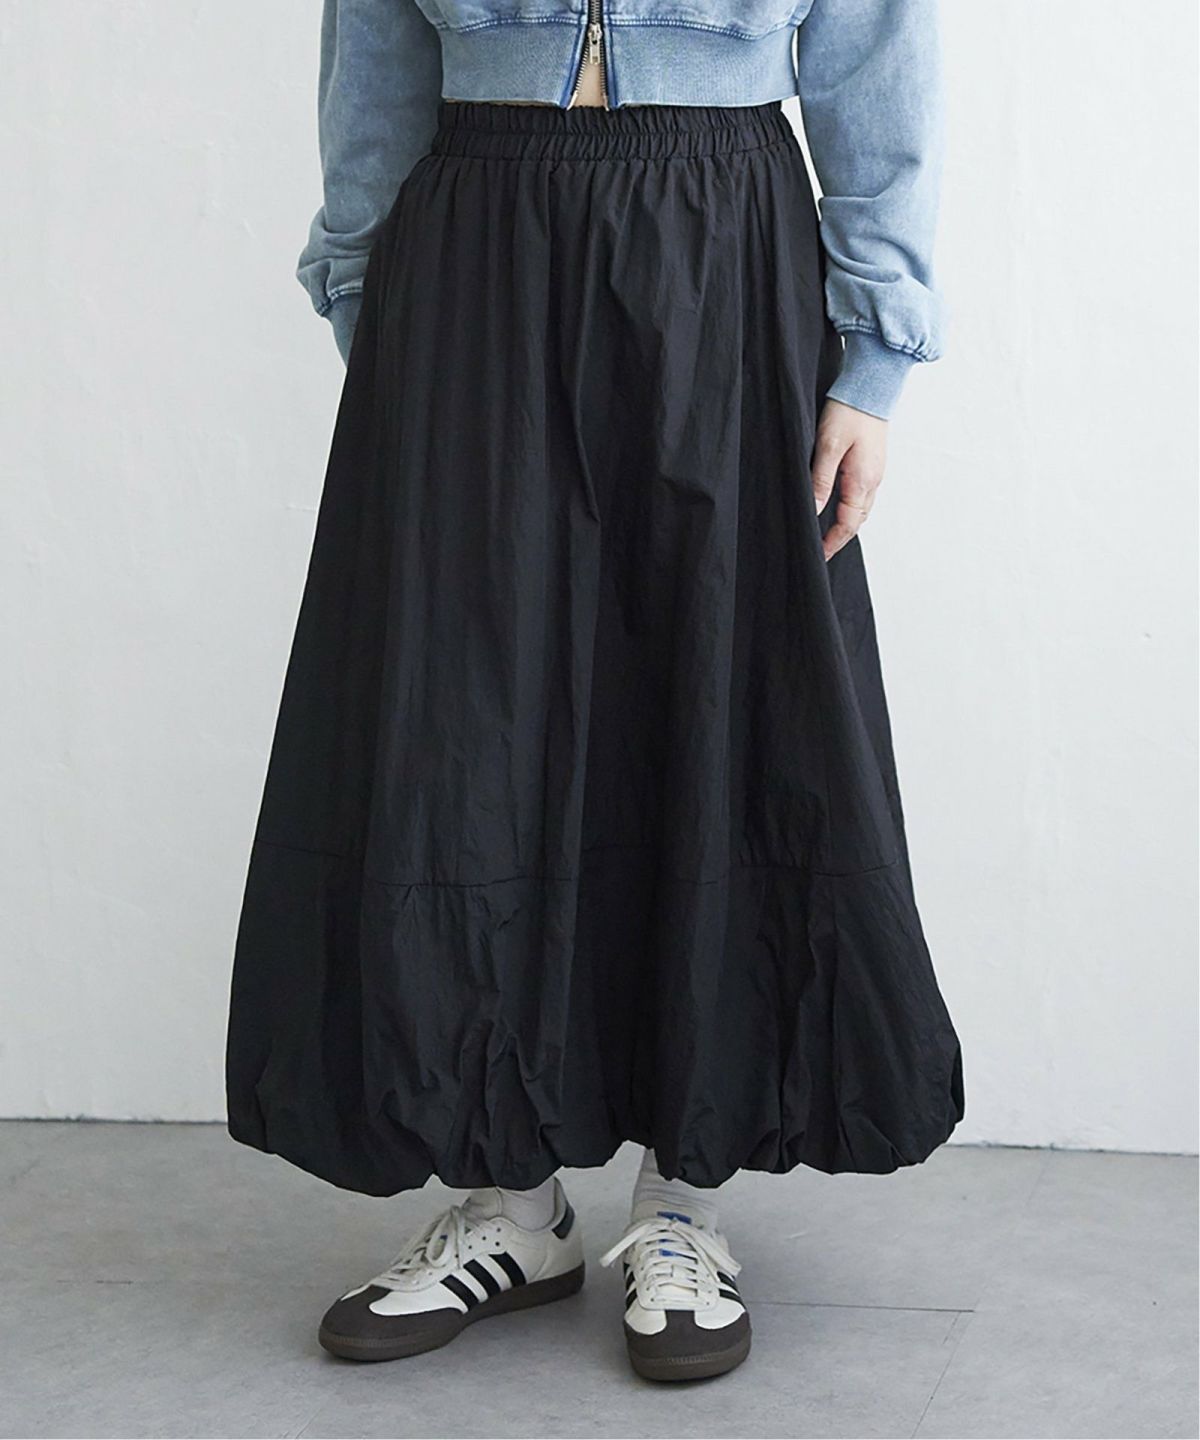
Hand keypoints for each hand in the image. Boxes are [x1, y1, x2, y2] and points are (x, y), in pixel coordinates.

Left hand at [811, 399, 887, 561]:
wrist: (872, 384)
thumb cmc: (849, 410)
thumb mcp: (828, 446)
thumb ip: (820, 480)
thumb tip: (814, 510)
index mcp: (862, 480)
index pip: (847, 524)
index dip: (832, 543)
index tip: (818, 556)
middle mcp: (873, 480)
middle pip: (857, 520)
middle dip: (840, 537)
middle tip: (820, 549)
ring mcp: (875, 471)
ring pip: (861, 508)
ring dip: (846, 523)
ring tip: (826, 533)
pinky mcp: (873, 462)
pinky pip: (863, 494)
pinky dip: (851, 507)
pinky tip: (837, 505)